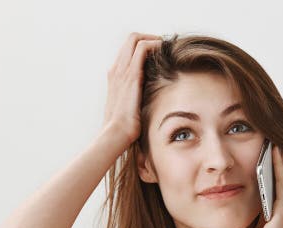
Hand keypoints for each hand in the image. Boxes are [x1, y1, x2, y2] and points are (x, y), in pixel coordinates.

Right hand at [102, 32, 162, 148]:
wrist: (115, 134)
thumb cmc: (124, 128)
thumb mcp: (131, 109)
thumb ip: (138, 99)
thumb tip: (154, 100)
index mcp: (115, 77)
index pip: (127, 51)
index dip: (143, 47)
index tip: (159, 53)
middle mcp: (116, 69)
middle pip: (131, 39)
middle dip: (149, 38)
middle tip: (165, 47)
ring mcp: (122, 71)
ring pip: (135, 38)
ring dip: (154, 39)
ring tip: (167, 47)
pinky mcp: (131, 75)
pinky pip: (142, 48)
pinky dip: (155, 44)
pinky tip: (166, 52)